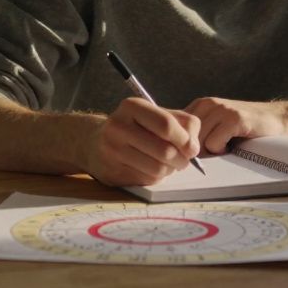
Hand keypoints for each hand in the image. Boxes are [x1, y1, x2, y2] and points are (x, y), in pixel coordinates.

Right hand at [85, 98, 200, 186]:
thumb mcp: (157, 115)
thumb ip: (183, 123)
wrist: (95, 142)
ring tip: (168, 164)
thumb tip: (193, 147)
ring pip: (158, 169)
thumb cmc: (135, 127)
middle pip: (165, 151)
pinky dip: (156, 177)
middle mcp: (118, 126)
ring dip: (170, 170)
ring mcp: (112, 151)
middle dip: (182, 159)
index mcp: (132, 107)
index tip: (192, 147)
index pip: (167, 125)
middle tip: (184, 160)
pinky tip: (151, 168)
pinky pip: (147, 180)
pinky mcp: (112, 172)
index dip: (186, 140)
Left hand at [184, 97, 287, 154]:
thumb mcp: (215, 126)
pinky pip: (213, 144)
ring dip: (211, 151)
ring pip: (197, 143)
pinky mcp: (234, 118)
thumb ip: (196, 133)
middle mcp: (206, 103)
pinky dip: (222, 150)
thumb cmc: (244, 129)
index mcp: (198, 105)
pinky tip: (234, 143)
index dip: (182, 146)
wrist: (277, 119)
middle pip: (184, 139)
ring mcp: (220, 109)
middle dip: (195, 152)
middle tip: (215, 150)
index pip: (174, 130)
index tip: (194, 154)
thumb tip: (172, 154)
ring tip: (226, 145)